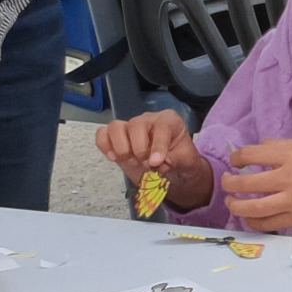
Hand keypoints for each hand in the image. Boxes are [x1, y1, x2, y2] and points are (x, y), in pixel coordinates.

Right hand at [95, 112, 212, 213]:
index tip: (156, 163)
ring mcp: (130, 128)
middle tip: (146, 166)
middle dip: (139, 149)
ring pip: (116, 127)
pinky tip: (114, 158)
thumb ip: (176, 160)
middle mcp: (148, 120)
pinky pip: (103, 134)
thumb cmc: (182, 162)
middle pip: (135, 125)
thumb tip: (160, 163)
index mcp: (169, 121)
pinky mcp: (117, 139)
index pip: (161, 127)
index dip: (158, 145)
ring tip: (131, 162)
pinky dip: (105, 146)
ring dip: (121, 148)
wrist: (174, 172)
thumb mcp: (188, 162)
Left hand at [218, 138, 291, 232]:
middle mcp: (287, 178)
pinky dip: (254, 222)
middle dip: (230, 183)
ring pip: (254, 207)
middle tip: (226, 182)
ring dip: (236, 205)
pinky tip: (249, 217)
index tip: (234, 161)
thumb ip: (278, 147)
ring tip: (231, 202)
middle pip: (247, 183)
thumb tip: (257, 150)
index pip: (251, 154)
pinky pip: (268, 224)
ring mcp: (291, 201)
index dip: (237, 158)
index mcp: (289, 155)